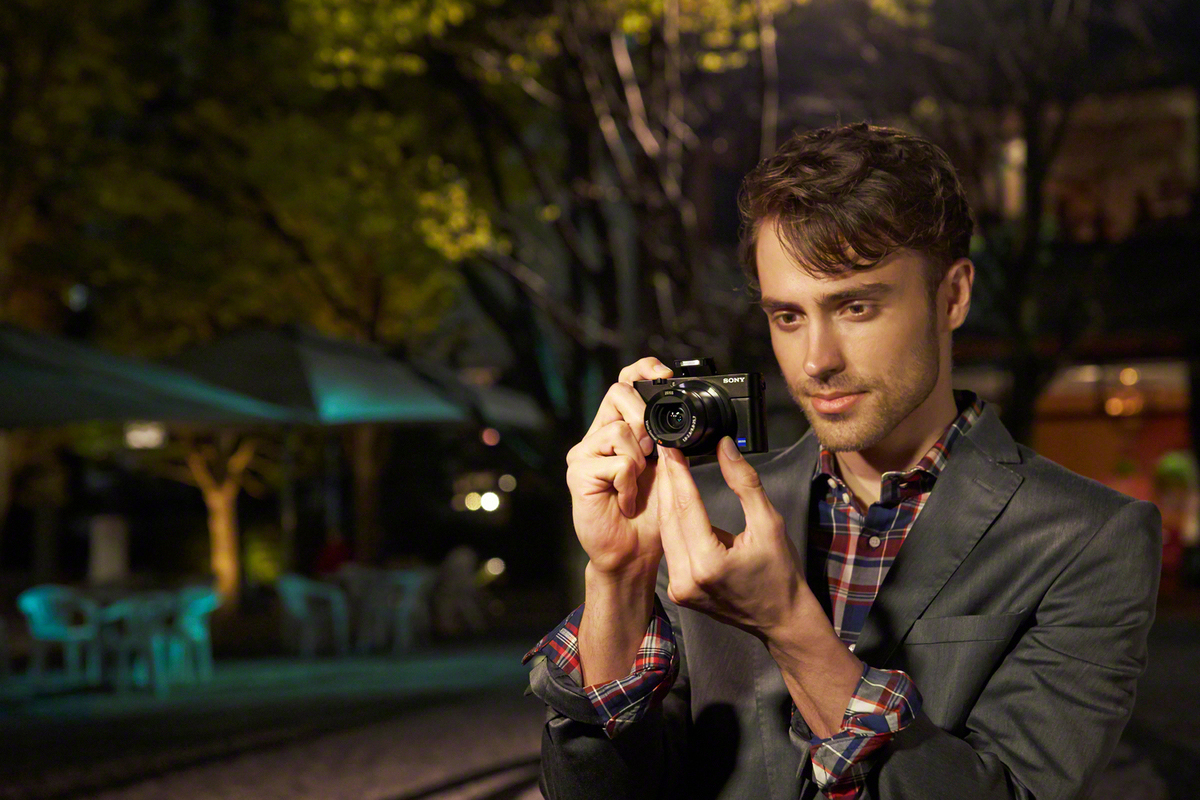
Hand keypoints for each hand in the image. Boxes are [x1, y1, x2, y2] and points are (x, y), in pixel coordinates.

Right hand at [566, 357, 673, 578]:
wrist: (634, 551)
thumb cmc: (650, 513)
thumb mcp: (668, 467)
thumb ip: (667, 439)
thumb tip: (676, 411)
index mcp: (620, 428)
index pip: (624, 382)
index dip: (642, 370)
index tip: (664, 374)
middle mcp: (598, 435)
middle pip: (618, 393)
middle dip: (644, 419)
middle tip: (651, 453)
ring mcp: (584, 453)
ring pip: (621, 431)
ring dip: (639, 463)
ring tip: (634, 487)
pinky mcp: (578, 473)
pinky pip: (617, 463)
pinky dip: (629, 486)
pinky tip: (624, 501)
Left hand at [655, 437, 861, 735]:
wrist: (782, 620)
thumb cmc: (781, 574)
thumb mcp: (770, 523)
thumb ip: (744, 483)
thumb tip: (725, 447)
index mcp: (709, 563)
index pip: (686, 506)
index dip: (677, 473)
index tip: (670, 447)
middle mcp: (687, 578)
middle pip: (670, 519)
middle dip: (668, 482)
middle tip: (665, 451)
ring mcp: (679, 588)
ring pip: (667, 533)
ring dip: (667, 501)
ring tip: (668, 470)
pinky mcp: (678, 592)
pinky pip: (671, 549)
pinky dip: (672, 524)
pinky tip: (673, 501)